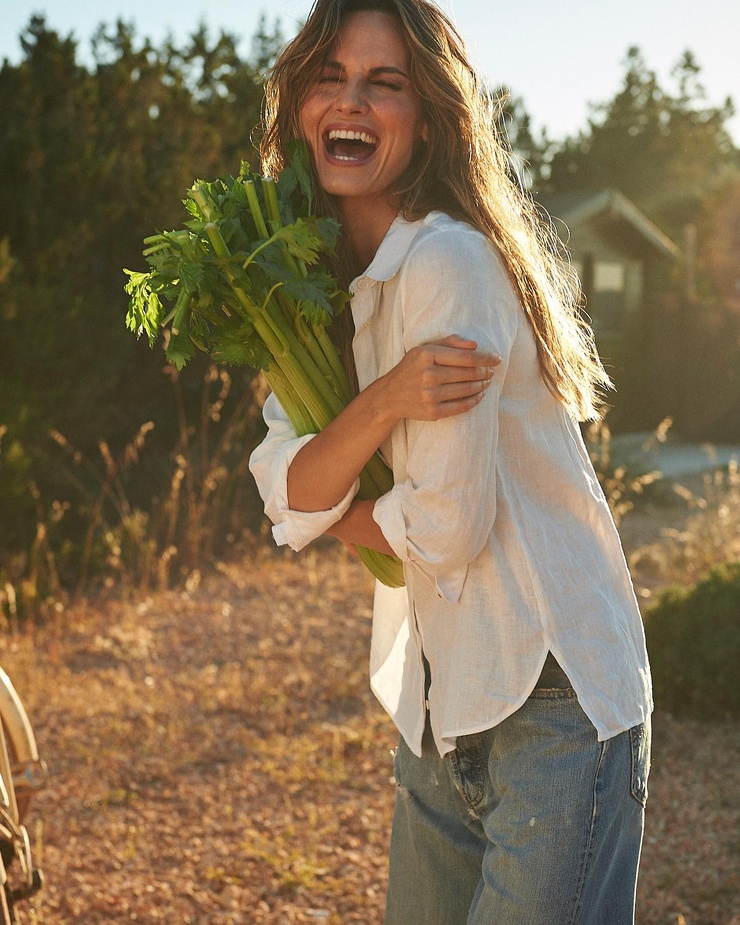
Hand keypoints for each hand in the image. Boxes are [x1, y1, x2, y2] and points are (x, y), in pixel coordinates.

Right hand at [379, 334, 499, 422]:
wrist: (390, 396)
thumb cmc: (411, 368)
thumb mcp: (425, 349)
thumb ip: (450, 342)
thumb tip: (475, 345)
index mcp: (427, 355)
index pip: (466, 357)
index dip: (485, 358)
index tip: (496, 359)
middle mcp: (428, 375)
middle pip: (468, 374)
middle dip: (485, 372)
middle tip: (492, 372)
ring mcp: (430, 395)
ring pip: (467, 390)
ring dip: (482, 386)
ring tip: (487, 382)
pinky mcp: (432, 412)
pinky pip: (461, 406)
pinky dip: (475, 400)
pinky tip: (480, 395)